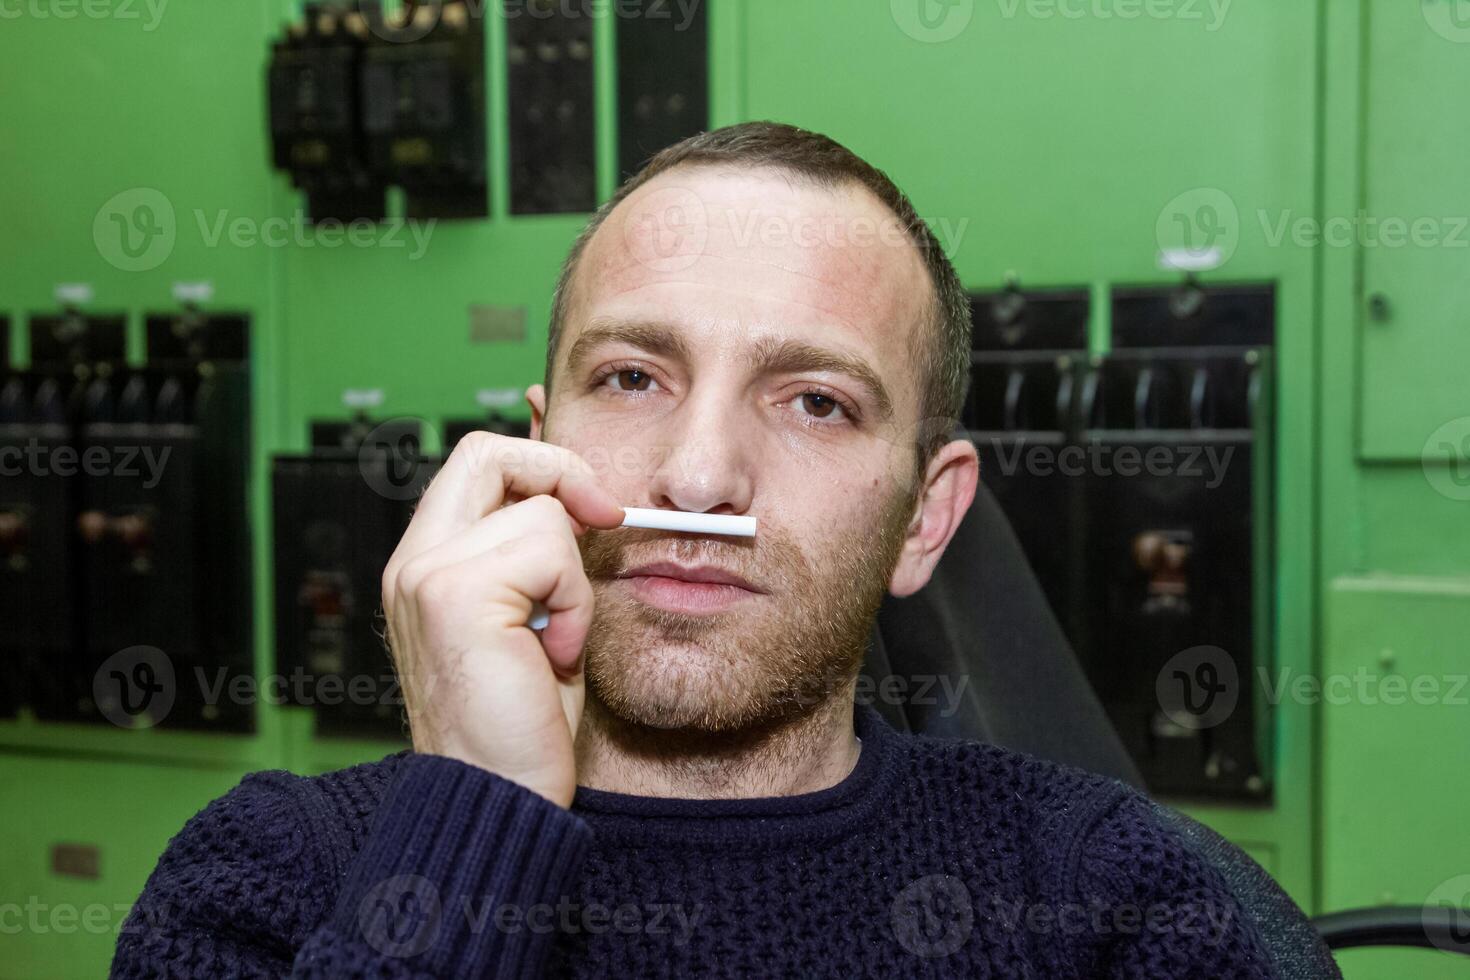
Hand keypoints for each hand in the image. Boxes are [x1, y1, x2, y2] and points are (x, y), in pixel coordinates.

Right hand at [381, 432, 622, 807]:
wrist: (498, 797)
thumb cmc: (519, 721)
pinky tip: (549, 656)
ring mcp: (426, 574)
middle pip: (485, 451)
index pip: (475, 462)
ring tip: (551, 641)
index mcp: (424, 564)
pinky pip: (552, 553)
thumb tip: (578, 490)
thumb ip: (537, 552)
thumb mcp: (533, 617)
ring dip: (572, 580)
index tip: (592, 506)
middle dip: (559, 471)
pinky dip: (572, 605)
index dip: (540, 464)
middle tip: (601, 517)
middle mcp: (412, 562)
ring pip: (541, 514)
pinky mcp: (456, 594)